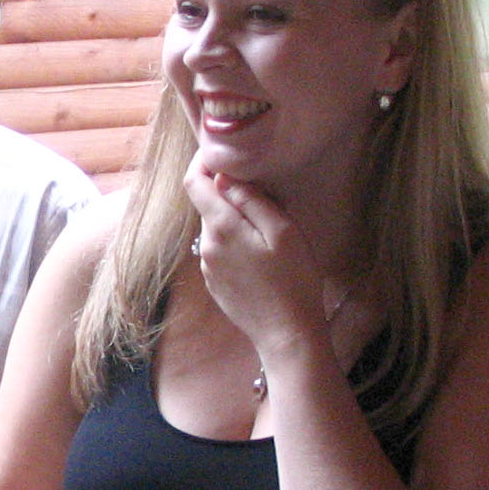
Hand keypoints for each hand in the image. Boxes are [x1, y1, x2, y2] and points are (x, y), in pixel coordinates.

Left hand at [184, 164, 327, 355]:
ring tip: (268, 232)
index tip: (222, 154)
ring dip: (234, 221)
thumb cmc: (294, 281)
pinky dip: (235, 243)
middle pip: (207, 205)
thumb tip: (223, 177)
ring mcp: (207, 267)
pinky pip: (220, 251)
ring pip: (215, 229)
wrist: (287, 335)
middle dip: (228, 195)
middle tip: (265, 197)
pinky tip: (261, 258)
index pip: (193, 182)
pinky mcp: (215, 283)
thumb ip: (252, 200)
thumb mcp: (283, 232)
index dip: (203, 162)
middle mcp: (206, 246)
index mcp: (221, 228)